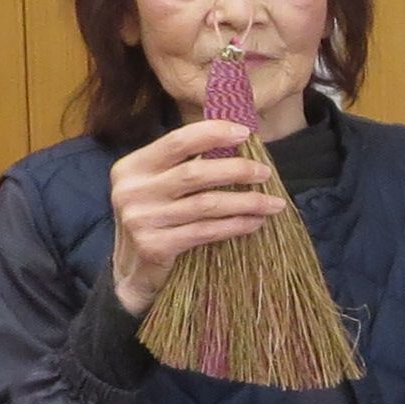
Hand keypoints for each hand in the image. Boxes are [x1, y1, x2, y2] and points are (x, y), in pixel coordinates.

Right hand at [105, 116, 283, 314]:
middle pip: (195, 173)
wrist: (132, 270)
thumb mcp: (159, 186)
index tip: (245, 133)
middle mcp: (132, 190)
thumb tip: (235, 140)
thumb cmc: (155, 219)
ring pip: (206, 204)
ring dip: (246, 202)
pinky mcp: (154, 245)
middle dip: (237, 170)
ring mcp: (141, 219)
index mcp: (133, 167)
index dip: (213, 134)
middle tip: (266, 173)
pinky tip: (255, 222)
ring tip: (272, 203)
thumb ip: (184, 164)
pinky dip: (235, 225)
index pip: (177, 141)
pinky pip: (206, 231)